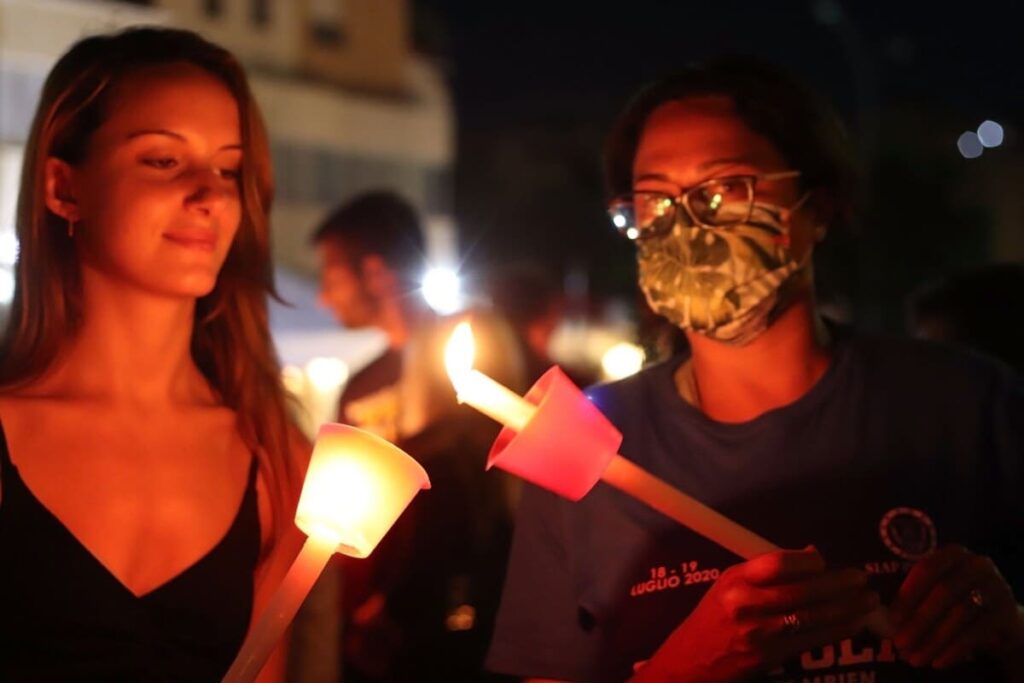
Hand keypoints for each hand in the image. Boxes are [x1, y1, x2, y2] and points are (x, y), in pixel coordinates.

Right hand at [634, 547, 878, 682]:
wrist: (690, 661)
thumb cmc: (713, 618)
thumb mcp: (729, 586)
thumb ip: (766, 572)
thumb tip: (812, 557)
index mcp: (735, 579)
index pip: (777, 563)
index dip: (807, 561)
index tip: (826, 561)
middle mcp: (745, 603)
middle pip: (801, 590)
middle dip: (838, 585)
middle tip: (863, 579)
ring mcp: (758, 633)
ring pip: (811, 617)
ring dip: (846, 609)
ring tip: (869, 602)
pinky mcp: (768, 657)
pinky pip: (810, 641)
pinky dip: (836, 631)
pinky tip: (853, 624)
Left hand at [890, 544, 1023, 671]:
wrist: (1001, 620)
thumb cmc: (957, 601)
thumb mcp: (937, 591)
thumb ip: (914, 596)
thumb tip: (882, 617)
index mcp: (953, 554)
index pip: (926, 569)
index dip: (908, 595)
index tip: (892, 619)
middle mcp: (977, 565)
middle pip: (943, 593)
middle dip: (918, 621)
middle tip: (900, 644)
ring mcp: (996, 587)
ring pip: (959, 614)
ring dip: (933, 639)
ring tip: (915, 658)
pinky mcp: (1007, 612)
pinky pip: (977, 632)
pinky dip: (954, 649)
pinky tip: (939, 662)